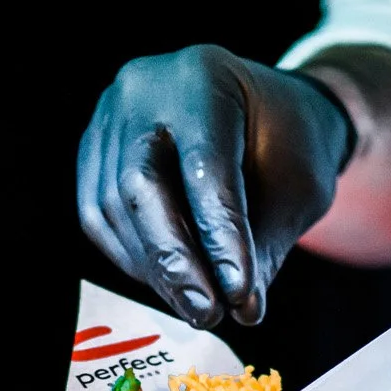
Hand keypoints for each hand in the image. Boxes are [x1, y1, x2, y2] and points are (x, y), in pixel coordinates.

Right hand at [78, 44, 351, 328]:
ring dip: (155, 269)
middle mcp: (143, 88)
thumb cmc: (289, 144)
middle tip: (207, 313)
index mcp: (204, 77)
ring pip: (114, 208)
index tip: (238, 294)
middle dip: (175, 260)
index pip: (205, 165)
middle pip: (140, 184)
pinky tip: (170, 282)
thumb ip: (265, 242)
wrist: (264, 111)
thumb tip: (240, 307)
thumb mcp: (298, 188)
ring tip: (198, 306)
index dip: (220, 237)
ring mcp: (108, 118)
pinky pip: (99, 216)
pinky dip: (134, 258)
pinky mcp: (92, 152)